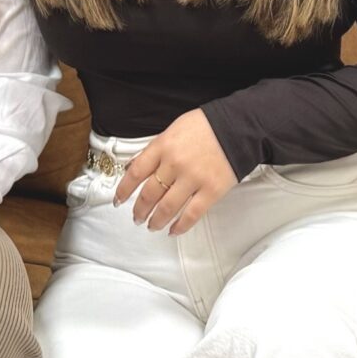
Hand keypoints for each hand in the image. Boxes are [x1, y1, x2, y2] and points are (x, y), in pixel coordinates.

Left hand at [111, 109, 235, 233]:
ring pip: (167, 207)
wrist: (237, 126)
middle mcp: (175, 164)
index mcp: (163, 146)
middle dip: (139, 209)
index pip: (136, 172)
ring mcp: (193, 178)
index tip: (118, 200)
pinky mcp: (211, 191)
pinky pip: (192, 214)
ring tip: (151, 226)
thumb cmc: (205, 127)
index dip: (124, 190)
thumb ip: (154, 149)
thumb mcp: (173, 130)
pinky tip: (173, 230)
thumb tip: (134, 167)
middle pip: (150, 193)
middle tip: (136, 217)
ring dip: (156, 220)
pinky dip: (180, 226)